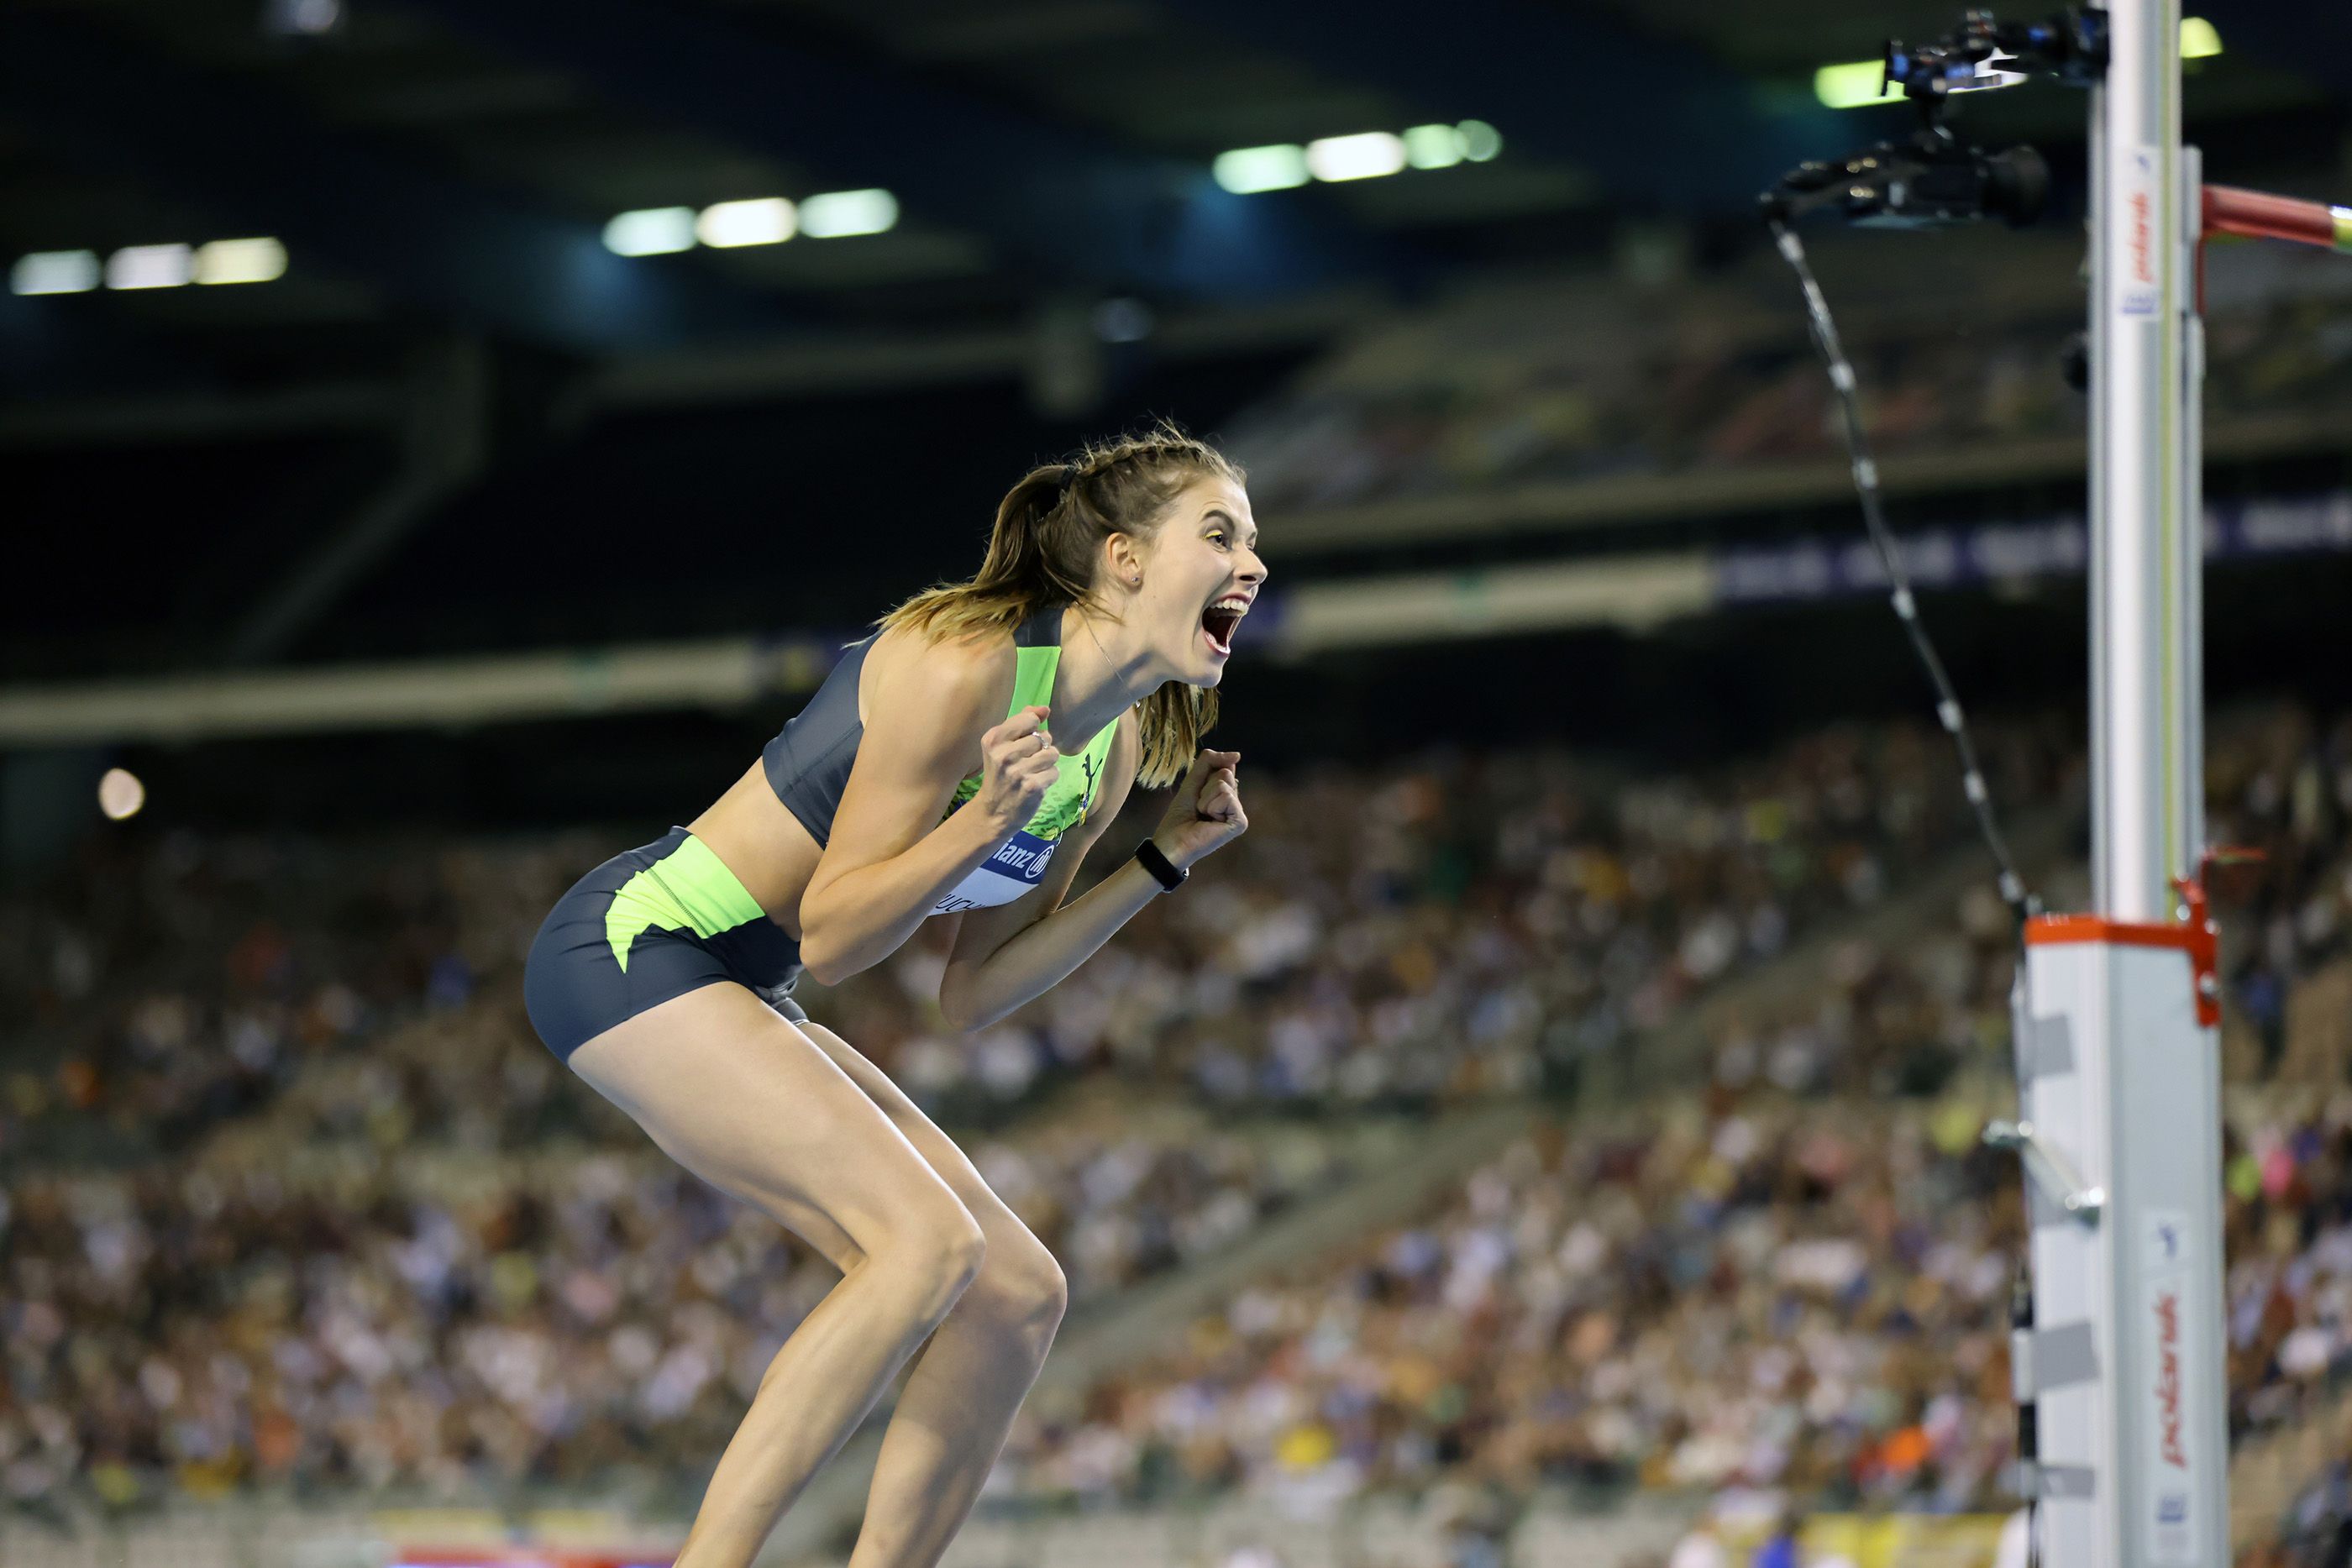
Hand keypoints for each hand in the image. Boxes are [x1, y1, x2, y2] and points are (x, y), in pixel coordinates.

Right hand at [974, 705, 1058, 833]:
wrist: (992, 813)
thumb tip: (1045, 709)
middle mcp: (1004, 754)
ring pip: (1053, 753)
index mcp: (994, 739)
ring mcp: (1018, 772)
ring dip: (1047, 764)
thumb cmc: (1000, 774)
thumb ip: (1022, 722)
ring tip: (1033, 772)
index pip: (1030, 719)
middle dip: (1042, 749)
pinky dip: (1049, 778)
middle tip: (1027, 763)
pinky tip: (1036, 784)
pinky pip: (1055, 772)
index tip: (1022, 744)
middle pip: (1045, 737)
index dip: (1033, 730)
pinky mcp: (1032, 787)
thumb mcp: (1002, 746)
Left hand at [1152, 748, 1246, 868]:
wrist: (1173, 840)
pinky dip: (1212, 806)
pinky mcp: (1240, 823)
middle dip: (1205, 787)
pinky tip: (1210, 821)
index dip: (1204, 777)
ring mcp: (1238, 812)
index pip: (1223, 765)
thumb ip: (1210, 761)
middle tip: (1199, 807)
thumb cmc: (1180, 814)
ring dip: (1206, 798)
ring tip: (1203, 815)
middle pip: (1225, 773)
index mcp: (1225, 791)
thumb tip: (1237, 755)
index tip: (1197, 795)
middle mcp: (1234, 801)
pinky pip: (1227, 796)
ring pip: (1225, 783)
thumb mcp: (1193, 780)